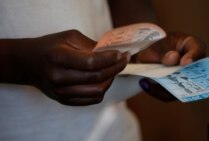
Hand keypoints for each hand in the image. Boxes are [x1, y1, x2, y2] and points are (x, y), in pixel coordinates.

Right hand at [0, 30, 127, 105]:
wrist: (28, 63)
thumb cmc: (49, 47)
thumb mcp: (68, 37)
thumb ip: (90, 45)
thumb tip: (111, 53)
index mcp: (58, 58)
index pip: (92, 63)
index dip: (111, 59)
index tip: (122, 54)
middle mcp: (58, 78)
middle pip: (97, 78)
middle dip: (116, 68)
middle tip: (123, 60)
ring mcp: (61, 92)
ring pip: (97, 91)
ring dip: (110, 80)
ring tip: (113, 69)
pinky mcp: (64, 100)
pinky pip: (92, 100)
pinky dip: (102, 90)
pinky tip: (103, 79)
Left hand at [135, 32, 205, 101]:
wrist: (142, 54)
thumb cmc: (153, 44)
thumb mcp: (156, 44)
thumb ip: (165, 51)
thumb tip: (174, 58)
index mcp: (190, 45)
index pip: (198, 48)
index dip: (193, 56)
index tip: (185, 62)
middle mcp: (191, 63)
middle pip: (193, 72)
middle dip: (180, 77)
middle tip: (166, 77)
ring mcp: (183, 77)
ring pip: (182, 87)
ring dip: (166, 87)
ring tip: (149, 81)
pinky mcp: (174, 87)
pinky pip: (169, 94)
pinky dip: (157, 91)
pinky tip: (145, 83)